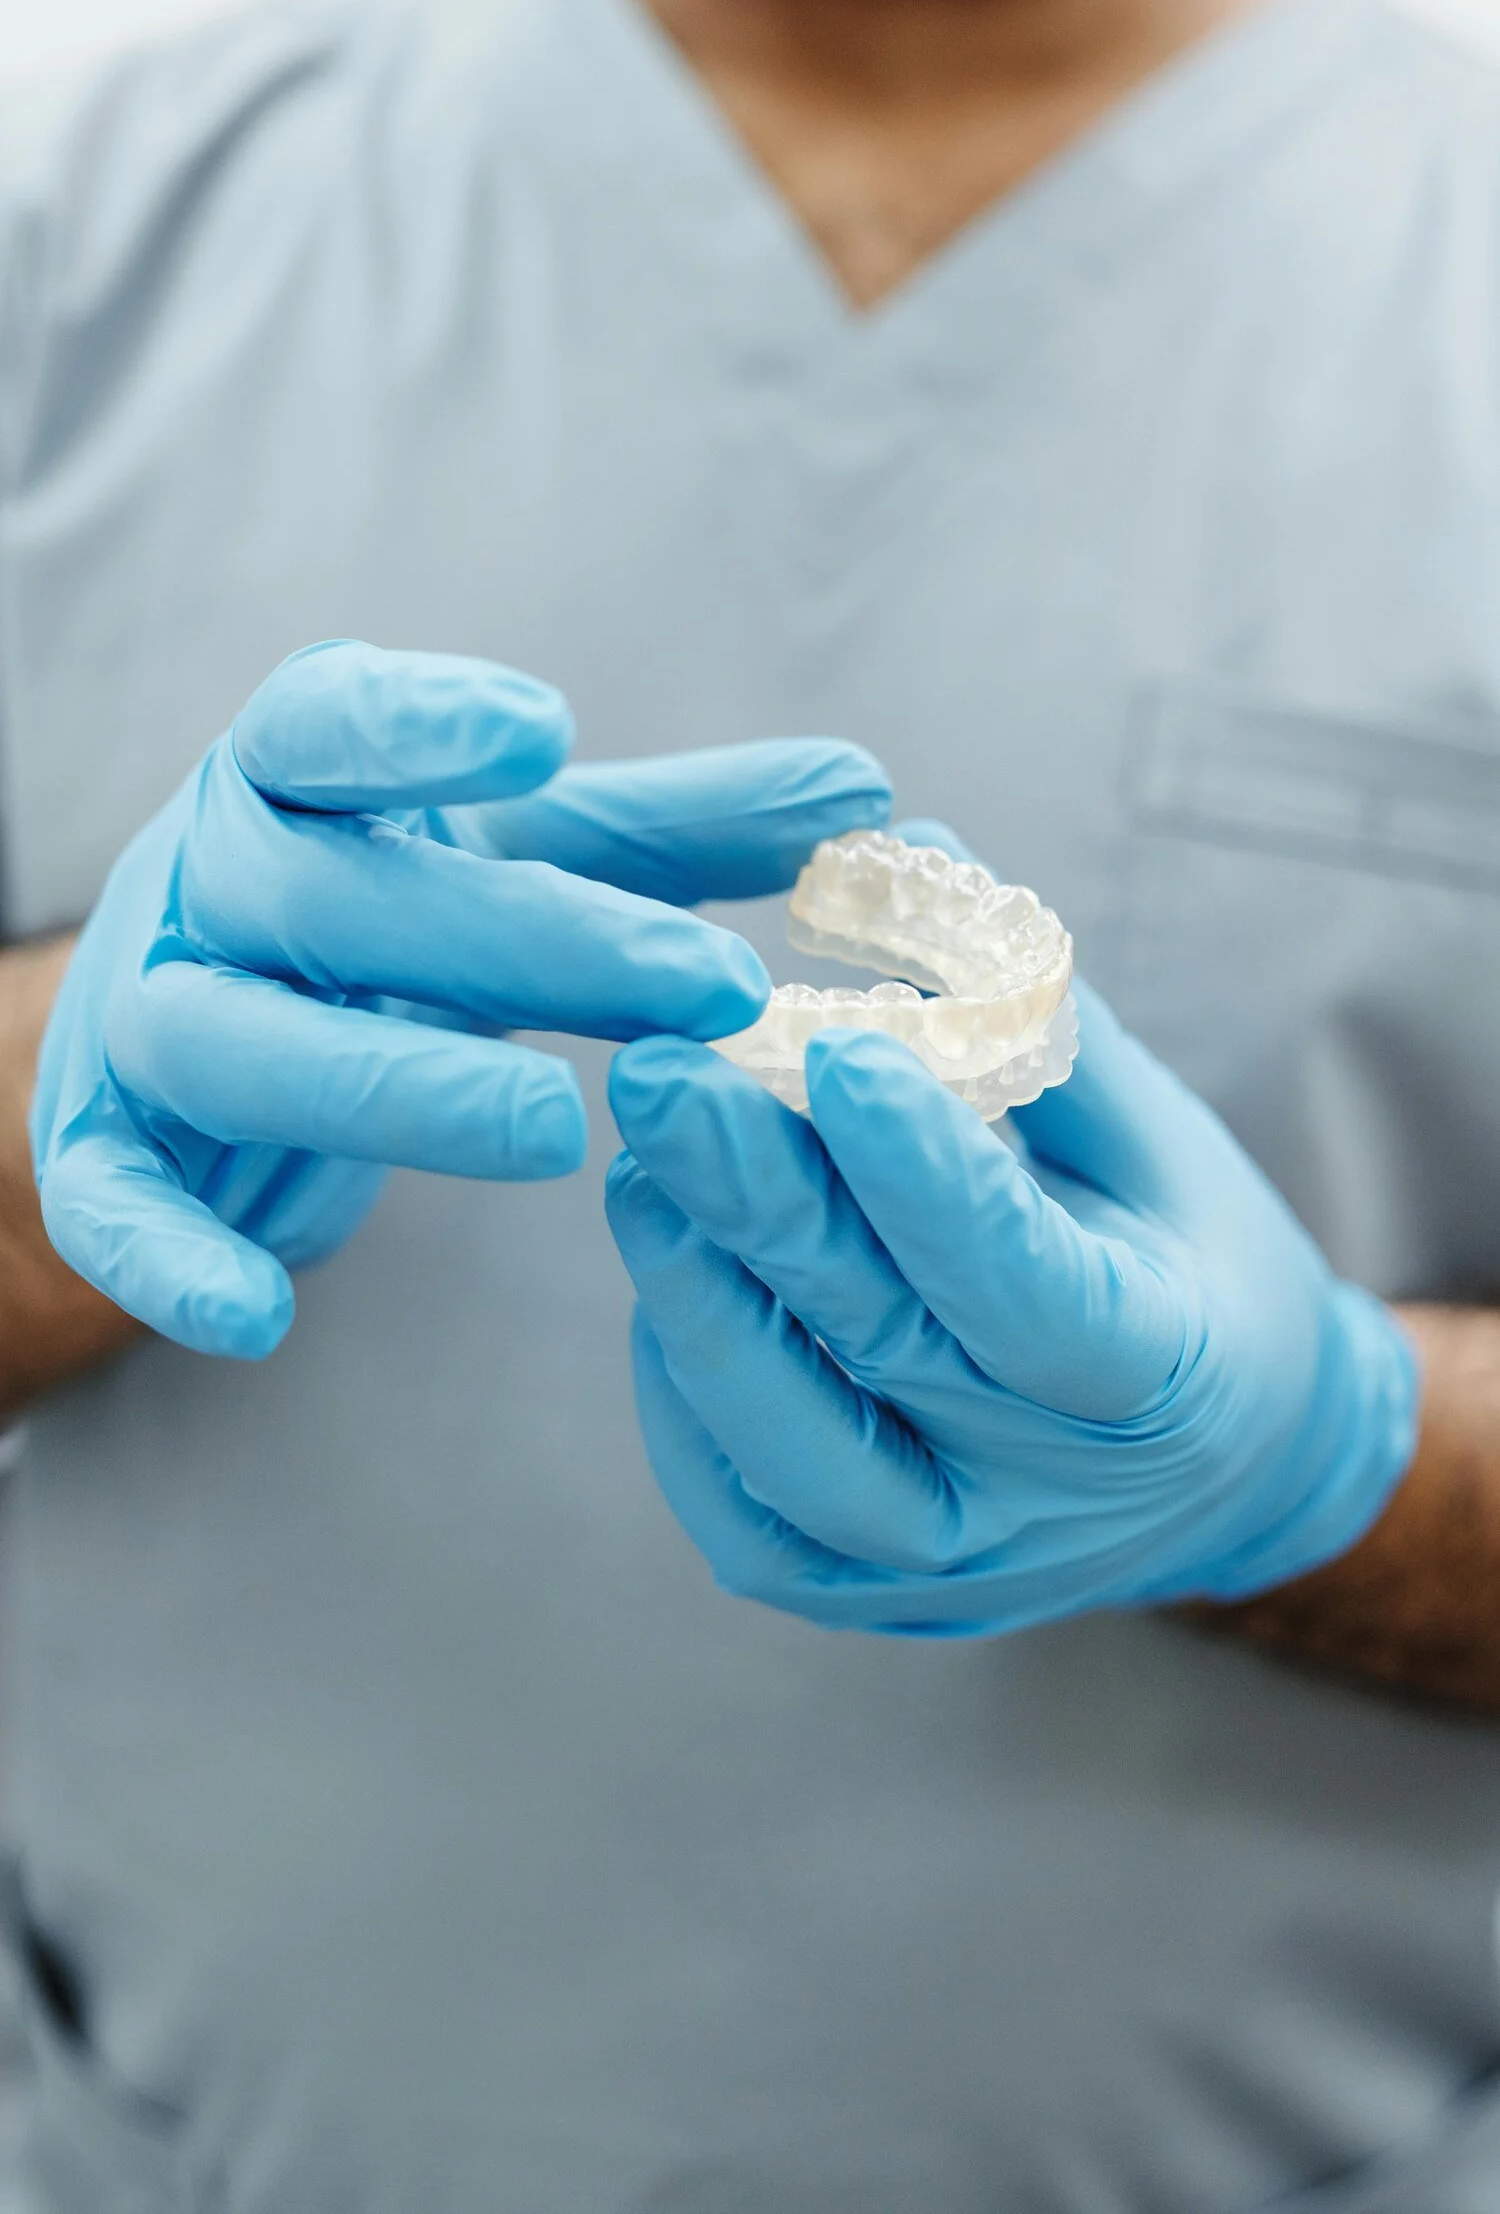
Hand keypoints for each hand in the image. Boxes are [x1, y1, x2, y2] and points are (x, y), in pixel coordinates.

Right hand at [34, 640, 888, 1360]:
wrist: (200, 1028)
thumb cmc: (388, 926)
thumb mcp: (521, 864)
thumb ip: (674, 834)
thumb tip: (867, 798)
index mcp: (297, 788)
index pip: (326, 726)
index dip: (419, 727)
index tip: (547, 736)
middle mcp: (207, 886)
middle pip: (330, 897)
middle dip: (516, 936)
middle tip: (707, 984)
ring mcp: (147, 1015)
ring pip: (235, 1041)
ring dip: (389, 1084)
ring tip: (555, 1131)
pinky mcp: (104, 1148)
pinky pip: (107, 1200)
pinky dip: (170, 1257)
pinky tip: (261, 1319)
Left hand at [605, 829, 1417, 1634]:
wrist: (1221, 1463)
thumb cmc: (1187, 1263)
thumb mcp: (1153, 1136)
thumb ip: (1028, 1018)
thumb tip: (908, 859)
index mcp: (1163, 1378)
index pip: (1030, 1290)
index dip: (931, 1178)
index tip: (839, 1049)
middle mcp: (1051, 1499)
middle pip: (883, 1351)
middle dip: (759, 1202)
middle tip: (661, 1075)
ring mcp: (948, 1567)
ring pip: (788, 1451)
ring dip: (702, 1296)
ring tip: (643, 1164)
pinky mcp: (858, 1591)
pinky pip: (738, 1503)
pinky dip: (686, 1384)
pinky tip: (670, 1264)